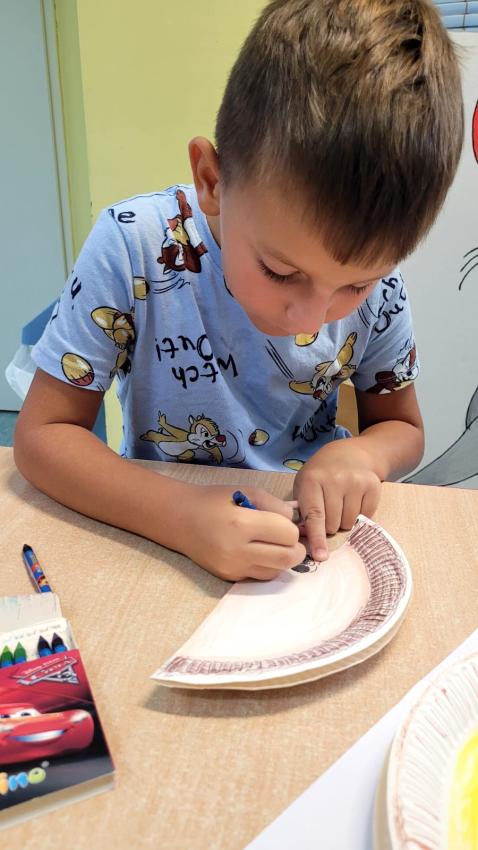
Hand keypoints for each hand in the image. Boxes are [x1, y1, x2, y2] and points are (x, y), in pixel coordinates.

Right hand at [181, 484, 305, 581]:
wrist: (180, 519)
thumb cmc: (214, 501)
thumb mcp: (247, 491)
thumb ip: (276, 505)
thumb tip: (296, 521)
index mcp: (241, 524)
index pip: (287, 534)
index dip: (291, 527)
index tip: (283, 521)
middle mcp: (237, 550)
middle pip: (287, 558)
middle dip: (296, 547)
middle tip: (289, 538)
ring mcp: (232, 567)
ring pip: (276, 571)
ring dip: (283, 559)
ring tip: (275, 545)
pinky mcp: (229, 577)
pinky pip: (260, 576)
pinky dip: (268, 566)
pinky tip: (260, 552)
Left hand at [293, 439, 380, 560]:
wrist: (350, 454)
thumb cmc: (321, 474)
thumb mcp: (304, 486)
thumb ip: (302, 510)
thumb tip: (305, 537)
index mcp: (312, 480)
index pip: (315, 516)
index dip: (317, 538)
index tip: (320, 556)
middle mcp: (335, 479)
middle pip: (333, 524)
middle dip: (329, 525)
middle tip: (329, 509)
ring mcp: (356, 481)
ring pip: (349, 523)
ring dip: (344, 521)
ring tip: (341, 503)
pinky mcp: (373, 485)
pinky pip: (366, 516)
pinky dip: (359, 514)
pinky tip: (354, 499)